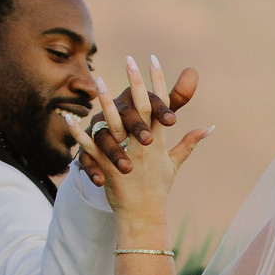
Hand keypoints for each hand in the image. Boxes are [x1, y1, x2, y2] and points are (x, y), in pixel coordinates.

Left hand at [64, 71, 210, 212]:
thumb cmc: (158, 189)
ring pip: (114, 124)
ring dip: (105, 101)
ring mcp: (125, 155)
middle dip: (135, 83)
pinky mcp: (106, 166)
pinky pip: (89, 146)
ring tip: (97, 79)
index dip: (156, 81)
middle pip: (140, 109)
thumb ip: (189, 143)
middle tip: (130, 59)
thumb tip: (207, 127)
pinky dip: (78, 132)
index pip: (160, 105)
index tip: (153, 59)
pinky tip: (67, 117)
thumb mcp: (174, 164)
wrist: (143, 215)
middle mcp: (143, 145)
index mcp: (158, 141)